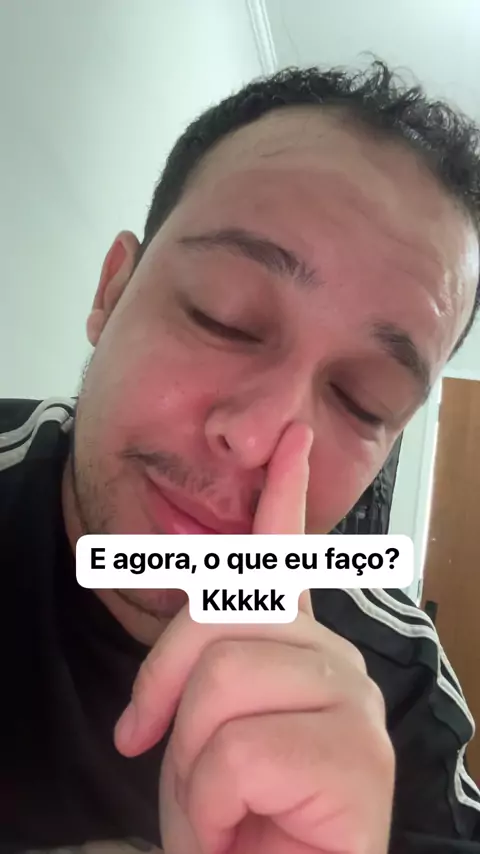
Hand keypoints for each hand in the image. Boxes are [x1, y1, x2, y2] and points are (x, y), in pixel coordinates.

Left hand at [114, 422, 394, 853]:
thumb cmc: (242, 817)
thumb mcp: (201, 732)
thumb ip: (199, 672)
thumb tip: (163, 666)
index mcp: (296, 649)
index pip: (286, 557)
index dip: (287, 492)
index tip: (294, 439)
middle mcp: (334, 659)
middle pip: (216, 622)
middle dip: (164, 691)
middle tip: (156, 750)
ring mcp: (351, 700)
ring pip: (220, 685)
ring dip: (190, 766)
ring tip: (219, 808)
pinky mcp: (357, 754)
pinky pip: (238, 752)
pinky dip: (211, 805)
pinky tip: (245, 825)